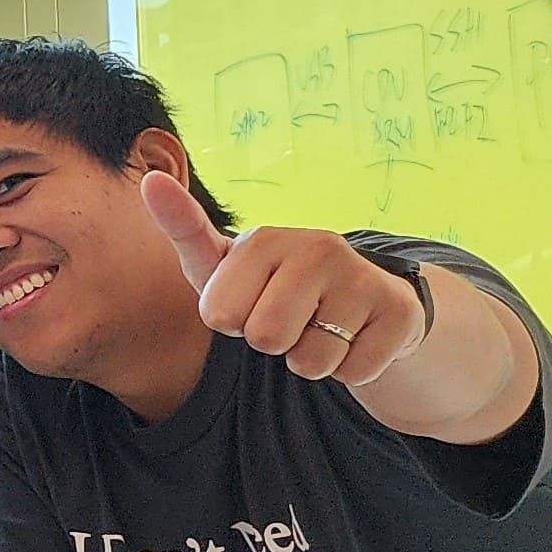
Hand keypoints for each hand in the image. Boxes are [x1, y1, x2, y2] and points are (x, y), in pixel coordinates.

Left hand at [144, 171, 428, 386]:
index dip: (230, 321)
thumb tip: (151, 179)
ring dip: (310, 358)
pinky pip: (353, 372)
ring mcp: (363, 277)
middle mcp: (317, 247)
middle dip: (270, 342)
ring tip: (320, 327)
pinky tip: (353, 337)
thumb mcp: (222, 263)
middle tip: (287, 318)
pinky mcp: (400, 312)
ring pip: (310, 360)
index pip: (218, 315)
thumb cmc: (271, 284)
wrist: (361, 299)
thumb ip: (183, 228)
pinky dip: (348, 368)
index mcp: (263, 238)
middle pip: (264, 338)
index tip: (246, 299)